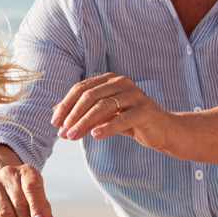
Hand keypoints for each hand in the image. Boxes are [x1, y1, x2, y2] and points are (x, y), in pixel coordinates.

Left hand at [53, 73, 178, 140]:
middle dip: (73, 115)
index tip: (54, 122)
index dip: (65, 105)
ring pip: (103, 107)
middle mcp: (122, 82)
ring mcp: (135, 95)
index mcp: (110, 80)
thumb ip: (83, 112)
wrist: (163, 130)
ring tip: (73, 136)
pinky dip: (107, 127)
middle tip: (62, 133)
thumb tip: (55, 113)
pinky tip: (95, 135)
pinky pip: (122, 118)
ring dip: (84, 123)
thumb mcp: (104, 116)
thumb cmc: (131, 121)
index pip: (81, 88)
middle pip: (90, 96)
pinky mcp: (145, 110)